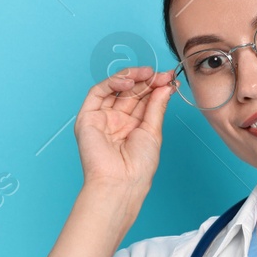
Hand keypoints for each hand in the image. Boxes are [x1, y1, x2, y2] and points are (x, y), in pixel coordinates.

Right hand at [74, 65, 177, 196]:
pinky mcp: (88, 117)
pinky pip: (98, 93)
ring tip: (148, 74)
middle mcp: (117, 120)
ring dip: (132, 77)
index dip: (156, 87)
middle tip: (161, 75)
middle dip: (147, 81)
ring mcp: (102, 118)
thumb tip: (165, 86)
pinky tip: (129, 81)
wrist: (121, 182)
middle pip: (131, 92)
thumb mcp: (153, 132)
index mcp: (134, 126)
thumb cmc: (137, 167)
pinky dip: (113, 82)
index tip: (169, 78)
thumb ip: (156, 106)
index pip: (144, 99)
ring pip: (115, 88)